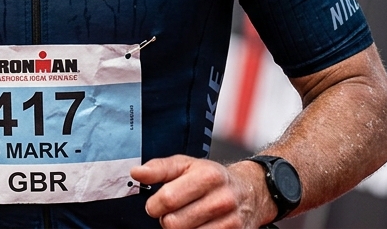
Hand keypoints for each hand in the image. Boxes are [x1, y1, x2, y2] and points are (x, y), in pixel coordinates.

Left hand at [131, 156, 272, 228]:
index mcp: (208, 176)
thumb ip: (159, 168)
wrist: (249, 191)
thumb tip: (136, 173)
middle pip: (174, 223)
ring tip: (187, 219)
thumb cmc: (211, 178)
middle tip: (173, 213)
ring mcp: (231, 221)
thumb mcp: (185, 164)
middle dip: (166, 220)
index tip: (156, 204)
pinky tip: (198, 226)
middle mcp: (222, 199)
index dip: (154, 205)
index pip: (167, 199)